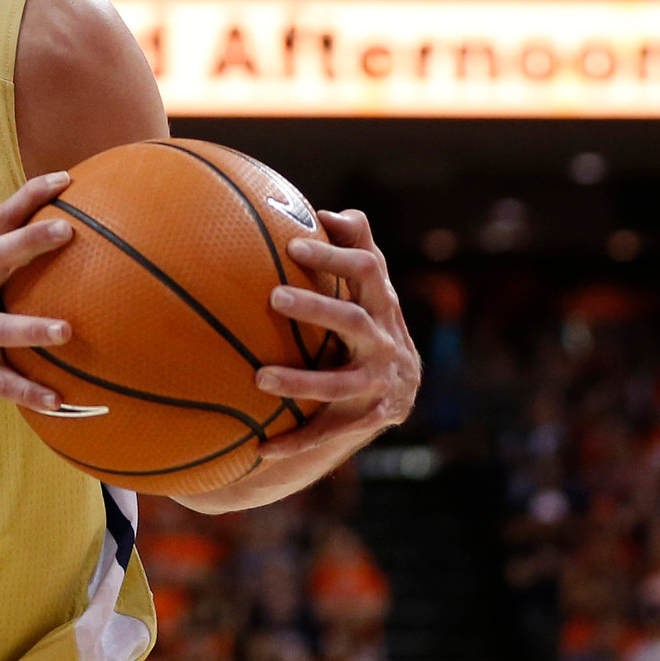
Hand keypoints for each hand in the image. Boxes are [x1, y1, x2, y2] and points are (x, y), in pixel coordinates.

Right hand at [0, 171, 79, 431]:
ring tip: (66, 331)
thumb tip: (78, 247)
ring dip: (32, 327)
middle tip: (67, 231)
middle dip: (28, 241)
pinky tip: (60, 401)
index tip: (65, 179)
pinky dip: (29, 392)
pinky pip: (0, 384)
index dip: (29, 197)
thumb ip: (13, 273)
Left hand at [254, 209, 422, 464]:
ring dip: (301, 382)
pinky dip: (297, 441)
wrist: (400, 391)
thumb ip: (354, 245)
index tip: (292, 244)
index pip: (368, 268)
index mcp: (382, 303)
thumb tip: (327, 210)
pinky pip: (330, 432)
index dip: (334, 254)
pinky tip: (260, 450)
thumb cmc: (367, 319)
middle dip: (318, 307)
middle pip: (355, 321)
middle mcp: (387, 341)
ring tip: (259, 378)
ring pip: (342, 384)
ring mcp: (382, 384)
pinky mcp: (371, 419)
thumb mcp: (368, 286)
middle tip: (274, 296)